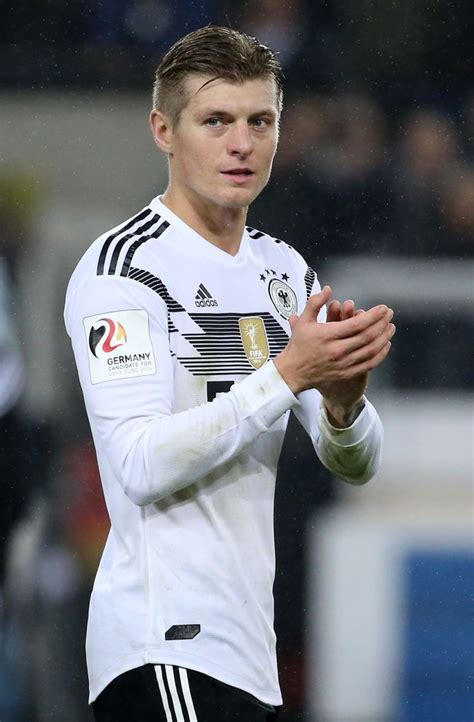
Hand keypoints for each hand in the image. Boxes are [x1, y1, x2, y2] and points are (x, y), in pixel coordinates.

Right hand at [274, 286, 394, 422]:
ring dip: (384, 337)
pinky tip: (385, 345)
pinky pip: (369, 364)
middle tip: (390, 314)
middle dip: (382, 323)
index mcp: (326, 335)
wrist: (292, 372)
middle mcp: (336, 350)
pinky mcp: (346, 373)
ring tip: (391, 327)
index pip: (357, 324)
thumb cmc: (298, 345)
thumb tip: (329, 289)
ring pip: (371, 350)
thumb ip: (315, 303)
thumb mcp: (303, 321)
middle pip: (367, 336)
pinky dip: (380, 354)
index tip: (382, 308)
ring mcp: (342, 364)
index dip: (373, 315)